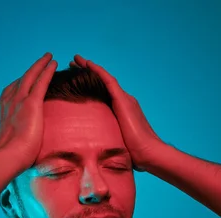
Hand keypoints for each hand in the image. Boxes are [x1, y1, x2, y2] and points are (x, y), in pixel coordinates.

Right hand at [0, 52, 56, 170]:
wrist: (5, 158)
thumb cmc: (3, 158)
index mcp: (0, 112)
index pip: (10, 94)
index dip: (18, 86)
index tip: (24, 82)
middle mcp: (6, 102)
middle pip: (20, 81)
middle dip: (29, 71)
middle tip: (38, 64)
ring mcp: (18, 100)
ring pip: (30, 76)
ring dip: (40, 65)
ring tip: (48, 58)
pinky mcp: (31, 103)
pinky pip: (41, 81)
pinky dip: (47, 70)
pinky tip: (54, 63)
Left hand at [70, 55, 164, 171]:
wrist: (148, 152)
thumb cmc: (134, 153)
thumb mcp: (115, 142)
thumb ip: (106, 139)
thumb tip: (92, 148)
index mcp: (121, 111)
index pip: (104, 93)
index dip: (90, 84)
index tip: (76, 79)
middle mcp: (124, 101)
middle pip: (103, 82)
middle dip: (87, 72)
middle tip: (72, 64)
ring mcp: (125, 99)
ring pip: (104, 78)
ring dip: (89, 67)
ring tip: (75, 60)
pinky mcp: (123, 100)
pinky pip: (108, 80)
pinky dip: (97, 71)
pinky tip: (86, 64)